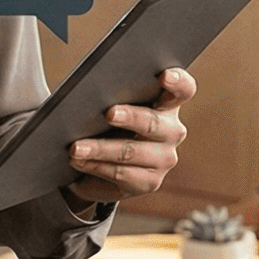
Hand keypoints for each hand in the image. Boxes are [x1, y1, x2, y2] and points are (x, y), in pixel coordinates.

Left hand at [69, 68, 194, 202]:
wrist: (101, 168)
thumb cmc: (106, 127)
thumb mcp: (110, 107)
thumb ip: (110, 96)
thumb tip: (89, 93)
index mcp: (167, 105)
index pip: (183, 90)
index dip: (178, 81)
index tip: (164, 75)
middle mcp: (172, 131)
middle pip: (153, 122)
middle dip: (130, 117)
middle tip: (109, 113)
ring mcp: (164, 159)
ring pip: (130, 151)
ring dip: (100, 148)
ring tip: (76, 147)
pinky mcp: (150, 183)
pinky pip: (121, 173)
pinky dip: (95, 166)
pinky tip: (78, 161)